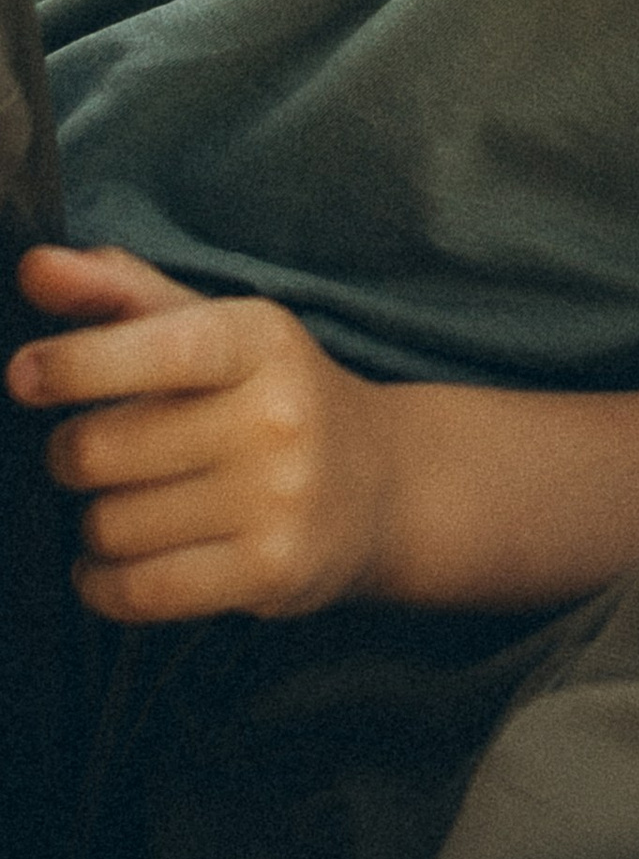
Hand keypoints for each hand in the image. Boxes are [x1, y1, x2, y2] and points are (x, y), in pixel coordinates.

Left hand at [8, 245, 397, 622]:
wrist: (382, 484)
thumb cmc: (267, 396)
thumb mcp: (212, 328)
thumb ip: (119, 292)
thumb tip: (35, 267)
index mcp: (259, 340)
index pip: (156, 349)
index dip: (74, 364)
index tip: (25, 376)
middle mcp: (276, 418)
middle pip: (98, 449)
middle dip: (71, 455)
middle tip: (99, 453)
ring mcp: (279, 500)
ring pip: (108, 525)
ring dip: (97, 522)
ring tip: (135, 506)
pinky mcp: (271, 573)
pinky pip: (136, 591)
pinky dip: (102, 583)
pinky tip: (115, 564)